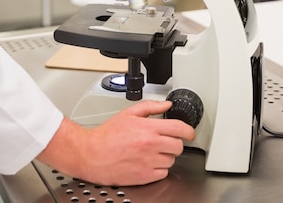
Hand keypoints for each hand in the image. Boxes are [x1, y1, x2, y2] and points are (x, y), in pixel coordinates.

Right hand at [37, 100, 194, 185]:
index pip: (179, 129)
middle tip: (166, 140)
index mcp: (149, 129)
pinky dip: (159, 168)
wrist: (93, 154)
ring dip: (166, 155)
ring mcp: (149, 162)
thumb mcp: (129, 113)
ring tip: (152, 150)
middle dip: (175, 142)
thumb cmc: (108, 135)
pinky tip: (148, 161)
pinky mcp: (145, 177)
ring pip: (171, 160)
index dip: (188, 130)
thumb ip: (151, 107)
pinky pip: (163, 173)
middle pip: (179, 146)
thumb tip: (166, 104)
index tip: (189, 132)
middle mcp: (151, 146)